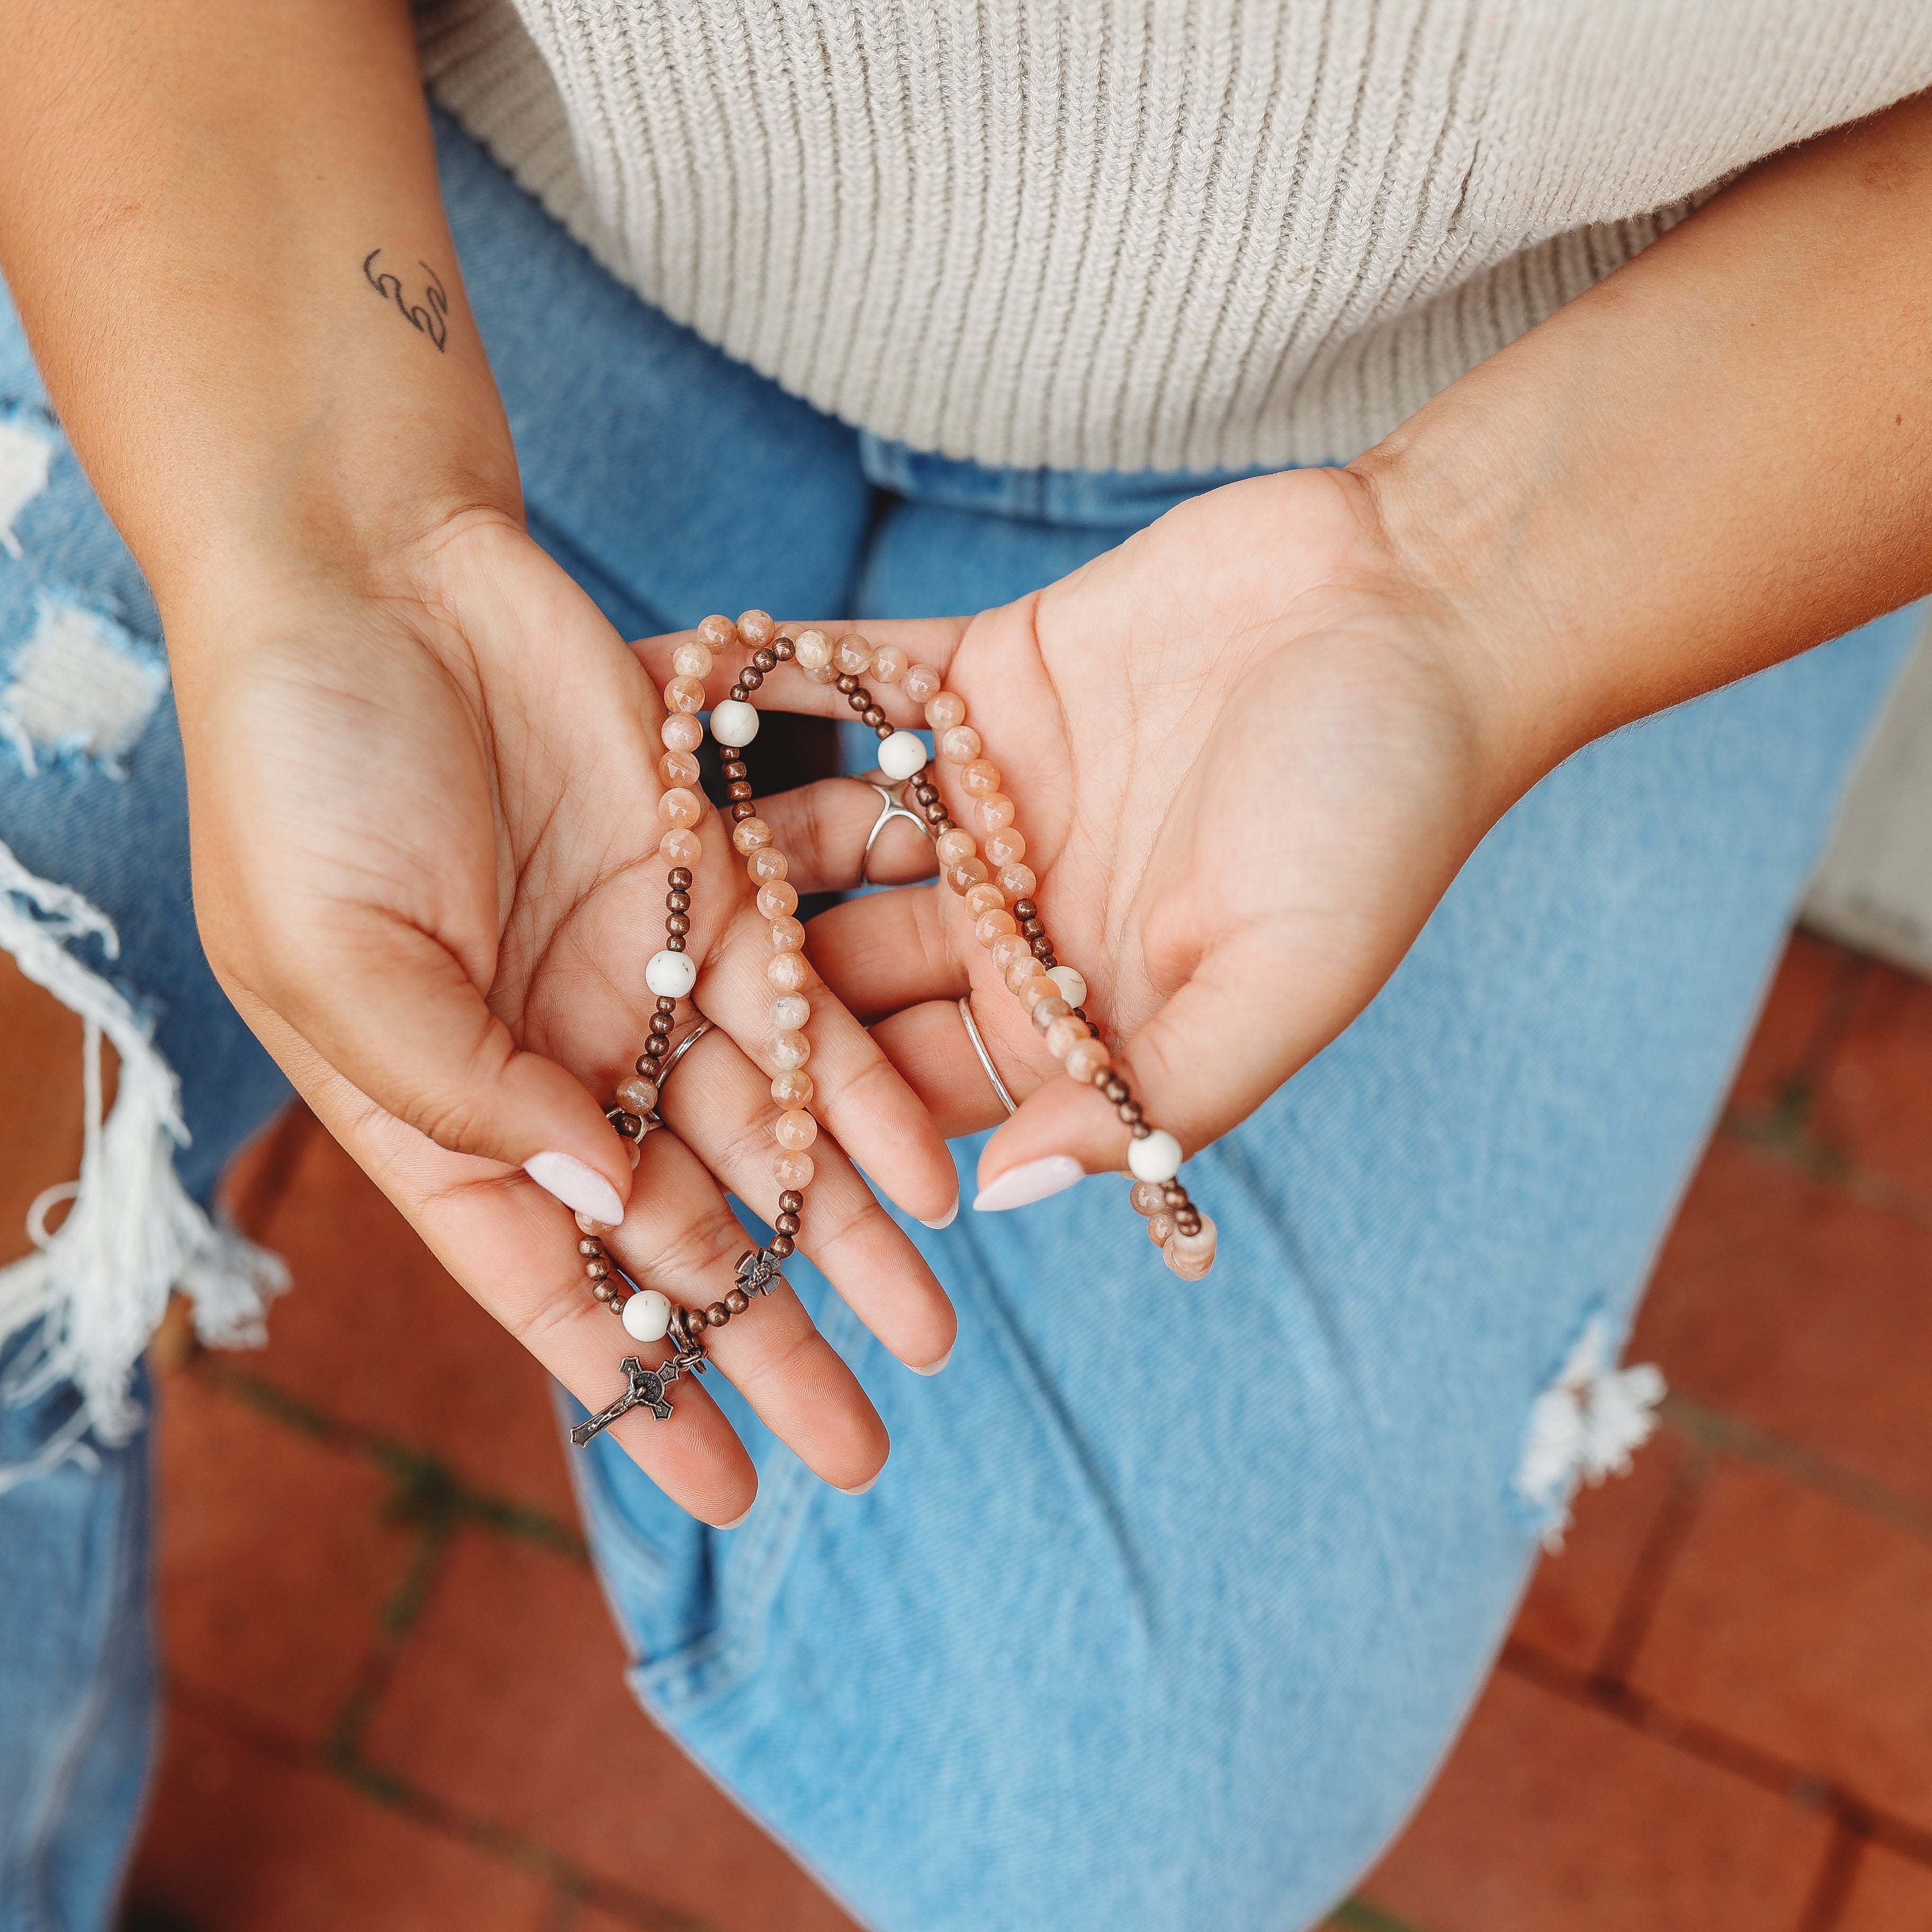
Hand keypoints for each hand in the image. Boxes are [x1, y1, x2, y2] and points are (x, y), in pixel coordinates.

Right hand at [176, 515, 958, 1520]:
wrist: (372, 574)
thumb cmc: (303, 769)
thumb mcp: (332, 954)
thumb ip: (458, 1088)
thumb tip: (596, 1199)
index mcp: (436, 1100)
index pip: (547, 1280)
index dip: (634, 1387)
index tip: (721, 1488)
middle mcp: (550, 1055)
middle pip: (675, 1229)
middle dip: (765, 1339)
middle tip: (860, 1449)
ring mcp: (638, 975)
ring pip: (762, 1136)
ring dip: (841, 1238)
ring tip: (929, 1334)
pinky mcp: (713, 885)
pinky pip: (806, 1008)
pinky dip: (865, 1090)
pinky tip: (931, 1174)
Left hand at [636, 468, 1515, 1207]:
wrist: (1425, 610)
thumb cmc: (1380, 816)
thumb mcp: (1281, 986)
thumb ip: (1152, 1096)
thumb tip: (1010, 1194)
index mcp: (1081, 1009)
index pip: (927, 1088)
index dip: (816, 1123)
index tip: (690, 1148)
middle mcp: (1020, 916)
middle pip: (853, 969)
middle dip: (737, 993)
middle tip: (590, 1008)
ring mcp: (992, 796)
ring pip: (829, 833)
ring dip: (719, 838)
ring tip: (582, 853)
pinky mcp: (985, 677)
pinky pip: (850, 685)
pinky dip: (764, 683)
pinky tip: (661, 681)